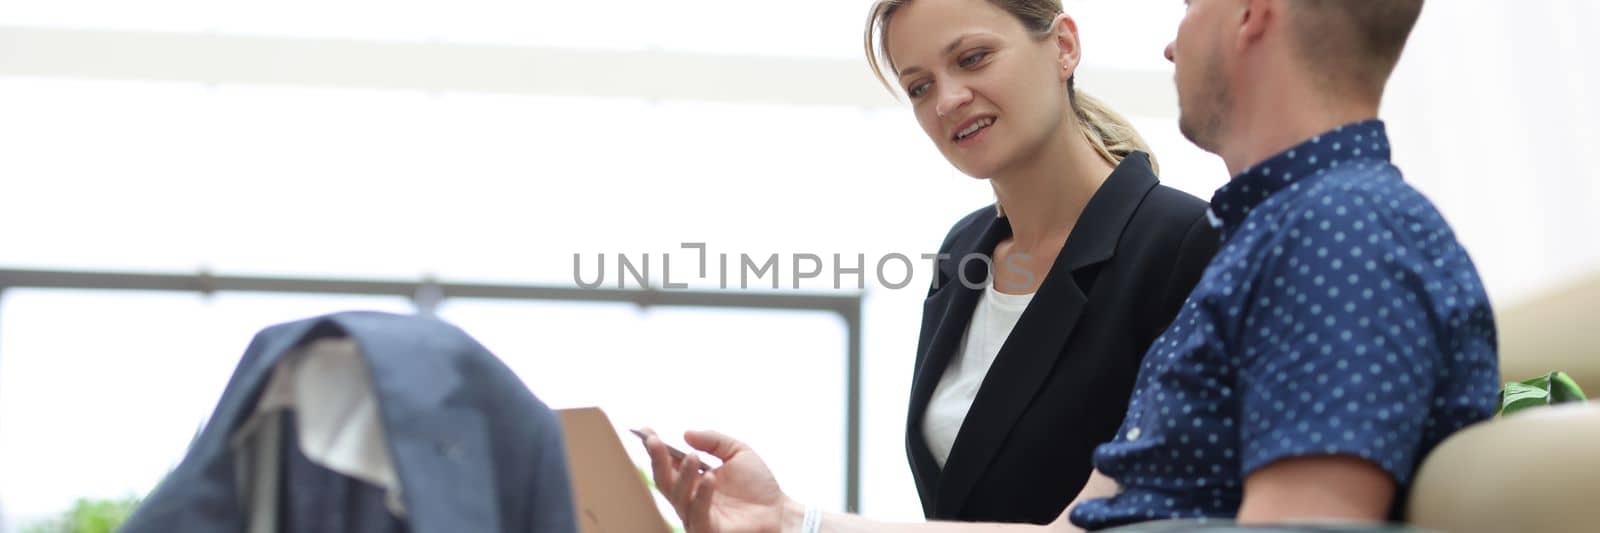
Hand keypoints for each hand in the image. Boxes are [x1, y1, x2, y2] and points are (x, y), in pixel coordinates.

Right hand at [641, 428, 798, 532]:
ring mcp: (696, 514)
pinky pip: (698, 513)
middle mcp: (690, 496)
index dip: (656, 448)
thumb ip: (713, 441)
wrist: (779, 511)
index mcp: (694, 478)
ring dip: (683, 474)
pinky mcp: (707, 529)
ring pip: (679, 496)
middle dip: (657, 459)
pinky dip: (701, 495)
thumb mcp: (738, 452)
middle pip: (664, 480)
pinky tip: (708, 478)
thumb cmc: (758, 485)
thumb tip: (686, 434)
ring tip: (692, 456)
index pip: (668, 462)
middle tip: (653, 440)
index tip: (645, 431)